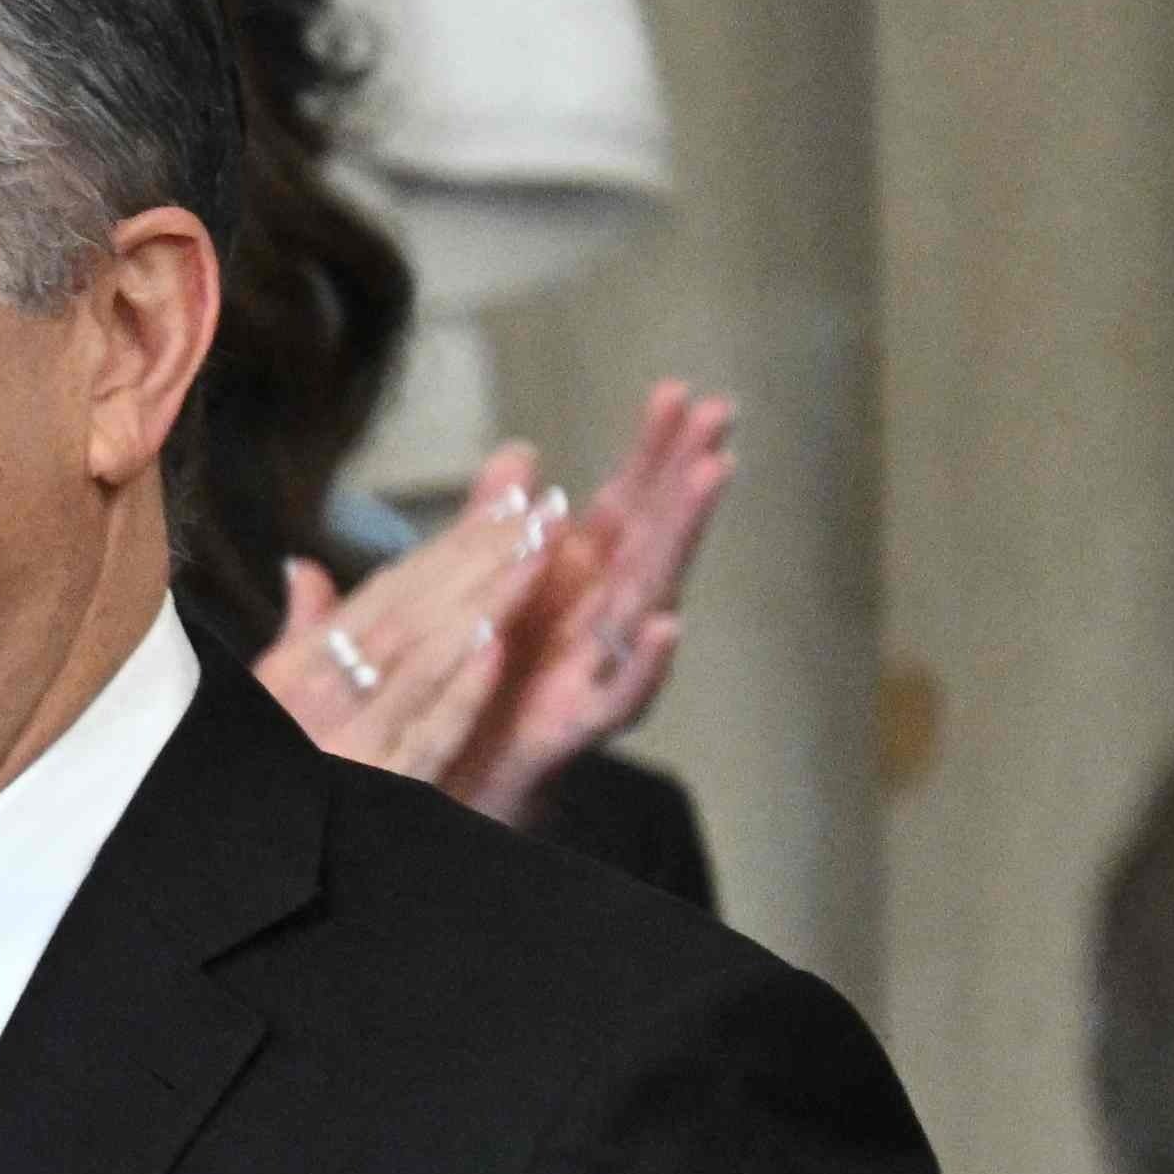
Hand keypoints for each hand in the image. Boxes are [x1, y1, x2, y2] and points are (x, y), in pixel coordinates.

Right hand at [258, 452, 554, 789]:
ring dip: (483, 603)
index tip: (510, 500)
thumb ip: (298, 634)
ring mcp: (349, 745)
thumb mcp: (260, 698)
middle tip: (544, 507)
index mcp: (296, 670)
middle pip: (412, 612)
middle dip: (481, 555)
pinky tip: (493, 647)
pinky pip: (421, 738)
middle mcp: (319, 699)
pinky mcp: (374, 792)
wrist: (222, 852)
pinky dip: (457, 694)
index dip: (452, 543)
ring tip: (536, 554)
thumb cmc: (245, 767)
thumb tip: (303, 568)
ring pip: (423, 661)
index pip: (387, 592)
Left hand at [447, 379, 734, 817]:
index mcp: (573, 583)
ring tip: (715, 475)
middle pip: (650, 536)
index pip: (624, 504)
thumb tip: (518, 452)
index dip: (651, 451)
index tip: (678, 392)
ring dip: (682, 537)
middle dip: (685, 475)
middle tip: (720, 413)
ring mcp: (594, 670)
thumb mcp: (478, 593)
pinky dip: (645, 665)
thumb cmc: (479, 688)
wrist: (454, 780)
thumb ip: (495, 527)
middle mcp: (598, 620)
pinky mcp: (576, 727)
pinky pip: (619, 696)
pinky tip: (668, 625)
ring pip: (649, 597)